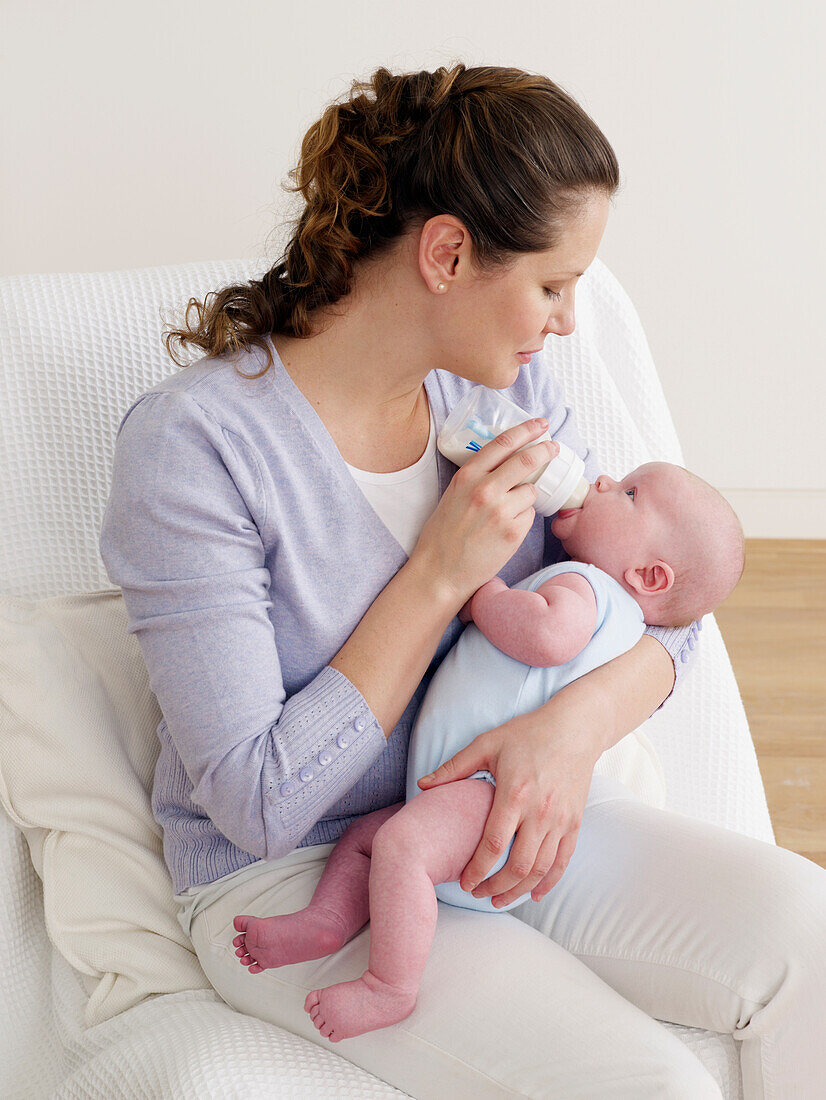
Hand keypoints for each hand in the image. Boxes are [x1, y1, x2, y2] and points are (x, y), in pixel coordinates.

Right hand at [409, 417, 558, 606]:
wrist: (440, 572)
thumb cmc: (442, 535)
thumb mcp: (453, 495)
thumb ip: (477, 478)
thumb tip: (506, 464)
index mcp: (467, 477)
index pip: (503, 443)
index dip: (526, 429)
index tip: (540, 424)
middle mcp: (484, 490)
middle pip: (527, 460)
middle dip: (545, 450)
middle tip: (554, 447)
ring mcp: (500, 511)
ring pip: (530, 492)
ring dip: (525, 498)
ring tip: (506, 514)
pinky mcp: (513, 533)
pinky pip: (529, 516)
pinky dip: (522, 520)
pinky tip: (505, 531)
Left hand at [417, 707, 595, 906]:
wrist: (575, 728)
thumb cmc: (527, 733)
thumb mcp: (487, 743)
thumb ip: (454, 768)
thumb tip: (422, 785)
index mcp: (514, 794)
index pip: (493, 844)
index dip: (477, 870)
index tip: (463, 883)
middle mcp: (540, 812)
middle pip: (518, 866)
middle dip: (495, 887)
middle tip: (478, 894)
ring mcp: (560, 820)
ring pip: (541, 869)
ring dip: (519, 890)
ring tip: (499, 900)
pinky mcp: (574, 822)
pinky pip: (562, 861)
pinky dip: (549, 882)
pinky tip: (534, 893)